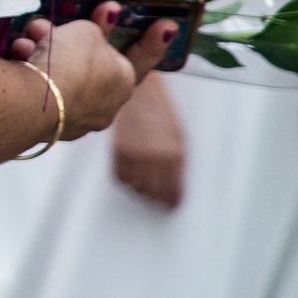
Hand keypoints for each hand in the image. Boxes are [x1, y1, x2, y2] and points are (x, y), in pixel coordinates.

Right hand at [40, 1, 178, 144]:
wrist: (33, 102)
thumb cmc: (69, 64)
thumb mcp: (87, 31)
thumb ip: (97, 26)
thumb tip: (99, 24)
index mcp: (125, 81)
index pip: (142, 55)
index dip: (152, 38)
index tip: (167, 25)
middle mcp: (107, 104)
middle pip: (96, 63)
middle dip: (82, 39)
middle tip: (71, 20)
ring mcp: (77, 117)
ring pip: (66, 75)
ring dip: (51, 50)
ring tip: (35, 31)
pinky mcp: (48, 123)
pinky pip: (43, 87)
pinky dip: (33, 67)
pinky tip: (21, 52)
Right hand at [108, 72, 186, 206]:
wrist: (139, 92)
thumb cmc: (161, 113)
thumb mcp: (179, 137)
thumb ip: (178, 163)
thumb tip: (175, 189)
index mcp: (175, 155)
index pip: (173, 192)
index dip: (172, 201)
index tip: (171, 205)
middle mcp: (155, 156)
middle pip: (153, 193)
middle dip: (155, 197)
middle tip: (156, 197)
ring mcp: (135, 153)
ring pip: (135, 187)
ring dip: (139, 188)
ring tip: (143, 183)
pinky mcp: (118, 149)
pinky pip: (120, 177)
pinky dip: (125, 179)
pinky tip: (131, 173)